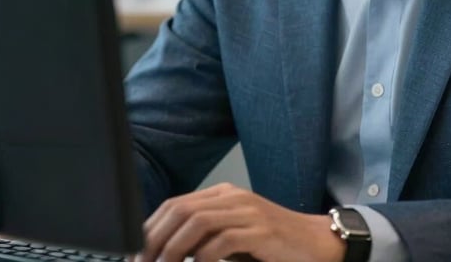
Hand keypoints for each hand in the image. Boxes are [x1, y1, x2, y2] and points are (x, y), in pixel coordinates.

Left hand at [135, 182, 345, 261]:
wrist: (315, 243)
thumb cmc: (272, 244)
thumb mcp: (233, 238)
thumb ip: (204, 239)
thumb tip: (165, 252)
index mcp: (223, 195)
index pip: (175, 204)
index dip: (149, 230)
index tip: (134, 256)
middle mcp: (233, 197)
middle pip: (181, 210)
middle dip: (154, 240)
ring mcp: (247, 211)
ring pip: (197, 222)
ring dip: (173, 250)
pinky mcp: (261, 230)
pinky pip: (223, 240)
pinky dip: (203, 258)